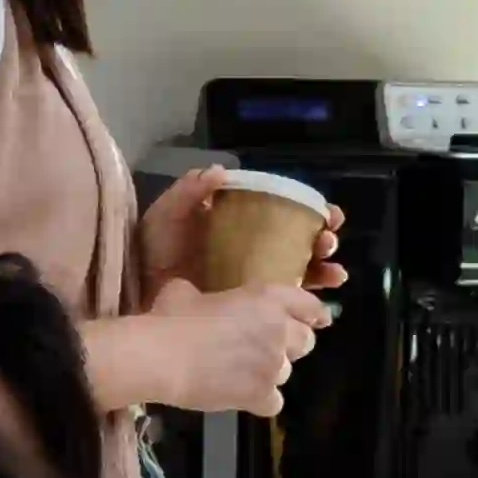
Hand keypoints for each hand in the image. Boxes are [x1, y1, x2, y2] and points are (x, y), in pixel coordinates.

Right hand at [112, 275, 332, 418]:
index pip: (308, 305)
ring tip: (244, 372)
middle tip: (268, 348)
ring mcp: (273, 365)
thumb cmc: (172, 317)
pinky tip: (244, 396)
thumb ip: (204, 295)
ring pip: (287, 373)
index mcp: (267, 298)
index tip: (319, 320)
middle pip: (305, 342)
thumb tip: (194, 299)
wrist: (163, 357)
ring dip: (271, 372)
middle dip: (292, 345)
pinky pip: (274, 402)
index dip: (315, 314)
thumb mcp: (185, 291)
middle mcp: (278, 331)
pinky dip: (262, 401)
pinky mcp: (261, 395)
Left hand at [140, 163, 345, 297]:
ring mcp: (256, 278)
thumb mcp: (166, 216)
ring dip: (325, 268)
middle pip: (302, 240)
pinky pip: (289, 302)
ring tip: (333, 273)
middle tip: (327, 241)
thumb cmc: (154, 255)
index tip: (325, 212)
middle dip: (324, 238)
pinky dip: (311, 299)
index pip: (285, 210)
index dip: (310, 209)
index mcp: (240, 222)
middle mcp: (254, 248)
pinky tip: (324, 299)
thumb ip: (188, 192)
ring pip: (303, 270)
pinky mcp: (254, 307)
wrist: (144, 300)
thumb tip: (220, 170)